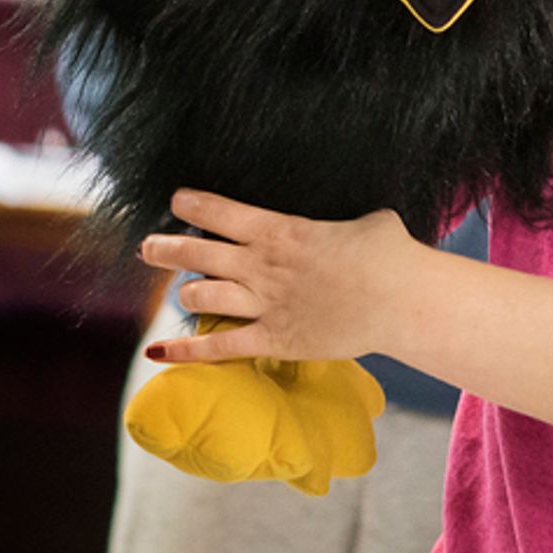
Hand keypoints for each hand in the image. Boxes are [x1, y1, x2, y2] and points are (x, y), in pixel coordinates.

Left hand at [140, 189, 416, 365]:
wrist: (402, 300)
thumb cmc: (390, 254)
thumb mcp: (369, 221)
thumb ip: (347, 223)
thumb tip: (360, 221)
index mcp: (280, 231)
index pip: (218, 212)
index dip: (190, 205)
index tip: (177, 201)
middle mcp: (262, 266)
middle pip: (196, 254)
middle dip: (166, 249)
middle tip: (150, 247)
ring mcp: (265, 305)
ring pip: (201, 296)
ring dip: (186, 291)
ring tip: (182, 288)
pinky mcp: (274, 340)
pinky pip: (218, 348)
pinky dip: (185, 351)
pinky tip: (158, 352)